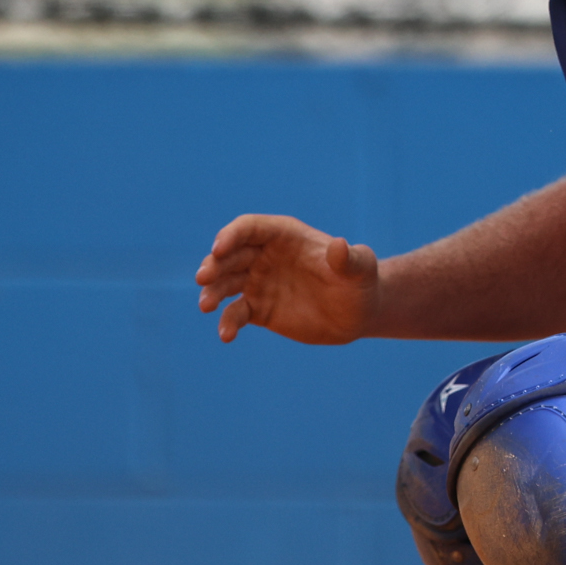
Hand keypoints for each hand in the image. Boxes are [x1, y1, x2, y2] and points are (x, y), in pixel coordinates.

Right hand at [195, 213, 379, 344]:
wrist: (358, 315)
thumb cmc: (360, 283)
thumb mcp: (361, 269)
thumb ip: (351, 258)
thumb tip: (340, 246)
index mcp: (284, 235)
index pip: (250, 228)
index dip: (232, 236)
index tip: (219, 249)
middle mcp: (265, 255)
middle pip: (230, 254)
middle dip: (214, 264)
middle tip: (204, 277)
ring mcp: (259, 282)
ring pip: (225, 282)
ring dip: (212, 291)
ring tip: (205, 306)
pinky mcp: (258, 309)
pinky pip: (236, 313)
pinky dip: (228, 322)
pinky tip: (226, 336)